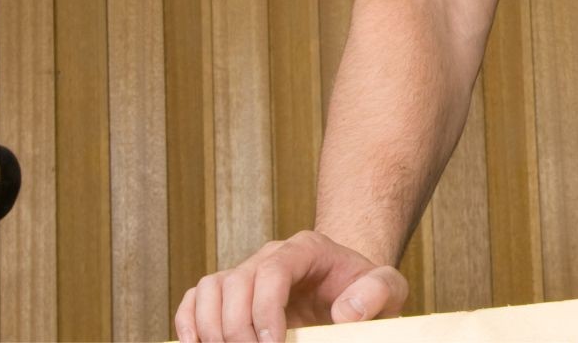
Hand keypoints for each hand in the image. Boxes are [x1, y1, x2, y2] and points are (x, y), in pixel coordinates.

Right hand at [174, 230, 407, 341]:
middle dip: (238, 328)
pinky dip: (189, 323)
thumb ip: (377, 293)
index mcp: (307, 249)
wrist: (350, 288)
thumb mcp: (388, 289)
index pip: (273, 270)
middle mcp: (270, 256)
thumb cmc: (367, 290)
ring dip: (211, 329)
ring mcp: (246, 273)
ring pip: (210, 290)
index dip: (265, 309)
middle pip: (236, 283)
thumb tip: (345, 312)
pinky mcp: (230, 294)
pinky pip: (195, 300)